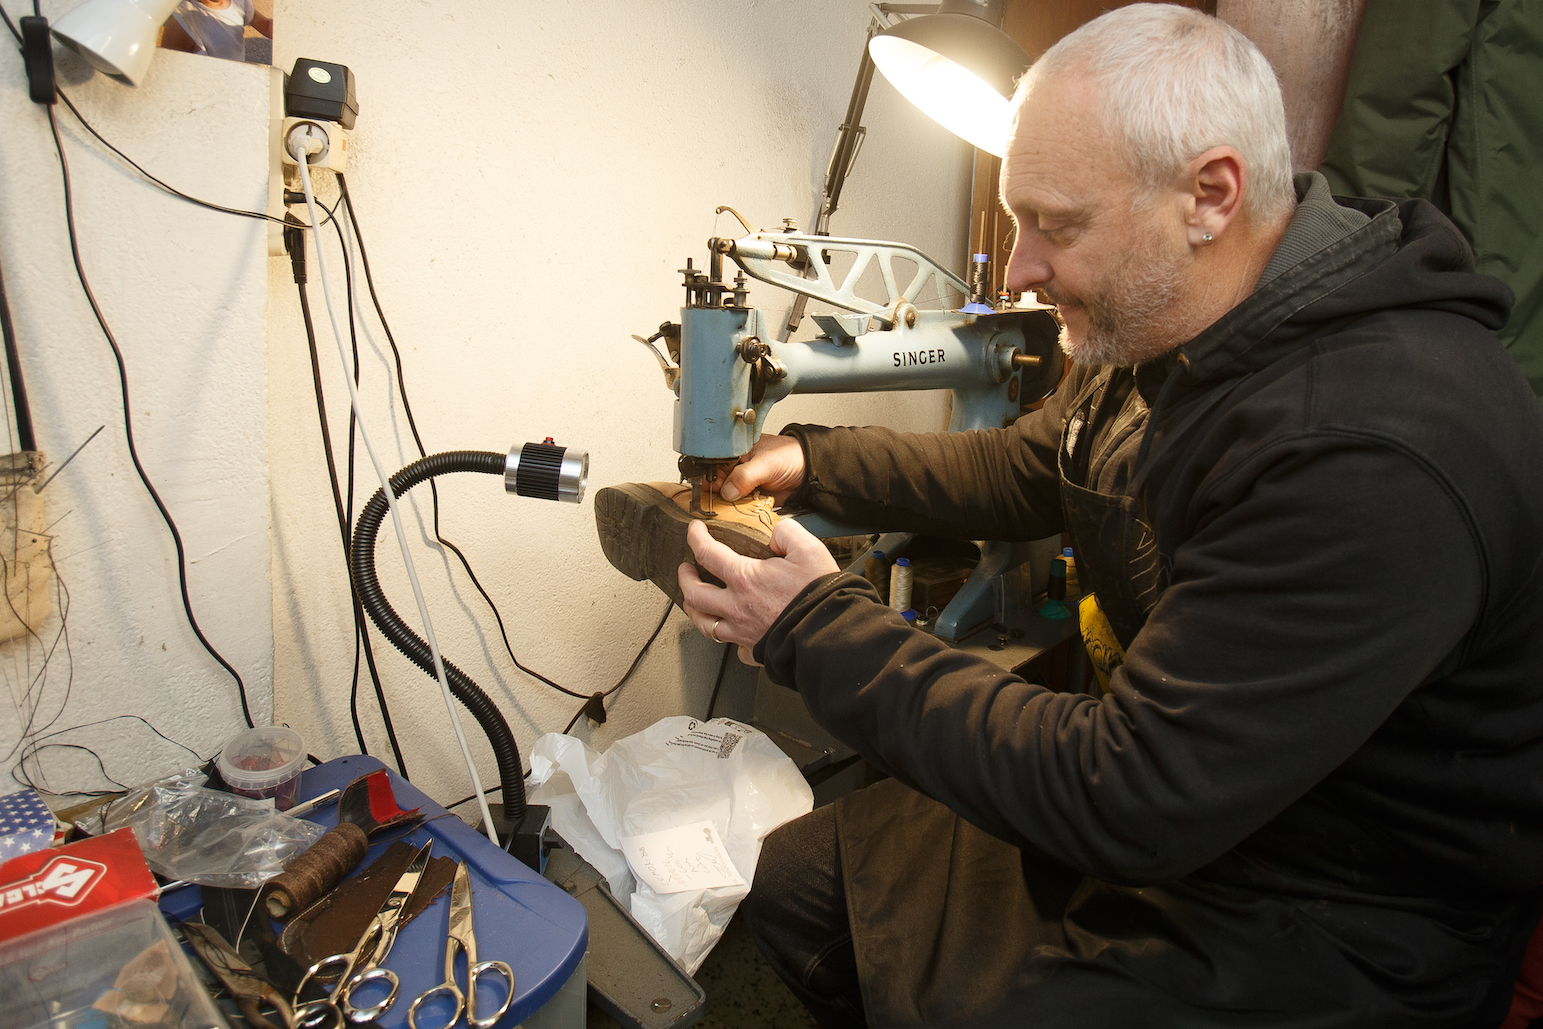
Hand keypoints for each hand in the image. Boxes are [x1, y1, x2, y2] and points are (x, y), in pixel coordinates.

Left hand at [678, 519, 836, 665]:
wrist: (830, 634)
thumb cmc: (819, 595)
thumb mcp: (808, 549)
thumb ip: (787, 532)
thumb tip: (776, 533)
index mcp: (745, 579)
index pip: (707, 553)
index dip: (696, 538)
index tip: (694, 531)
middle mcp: (736, 607)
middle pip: (694, 594)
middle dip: (684, 579)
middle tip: (685, 569)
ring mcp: (743, 633)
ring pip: (705, 625)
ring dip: (694, 610)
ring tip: (694, 601)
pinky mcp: (755, 651)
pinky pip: (734, 648)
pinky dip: (730, 639)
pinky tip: (732, 633)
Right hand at [715, 435, 805, 503]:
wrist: (810, 472)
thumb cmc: (791, 456)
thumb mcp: (765, 463)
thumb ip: (744, 476)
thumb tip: (727, 491)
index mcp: (735, 453)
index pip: (712, 466)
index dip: (707, 478)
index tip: (707, 489)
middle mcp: (737, 469)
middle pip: (716, 485)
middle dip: (716, 494)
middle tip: (720, 500)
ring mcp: (744, 485)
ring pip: (726, 498)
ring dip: (727, 505)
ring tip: (731, 506)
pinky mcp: (752, 499)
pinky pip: (739, 508)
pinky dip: (738, 512)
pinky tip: (740, 511)